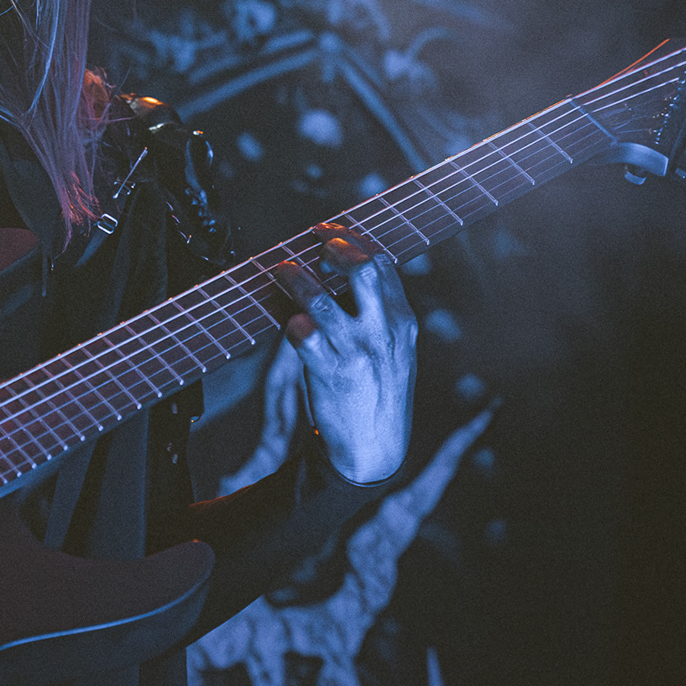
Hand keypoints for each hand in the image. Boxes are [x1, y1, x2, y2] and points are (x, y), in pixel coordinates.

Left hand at [273, 225, 417, 484]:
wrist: (374, 449)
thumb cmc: (378, 391)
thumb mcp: (396, 350)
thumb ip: (380, 313)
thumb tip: (347, 270)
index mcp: (402, 321)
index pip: (382, 264)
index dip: (353, 241)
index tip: (330, 235)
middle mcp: (382, 330)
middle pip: (361, 267)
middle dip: (333, 247)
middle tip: (314, 247)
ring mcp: (354, 350)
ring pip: (318, 298)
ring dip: (294, 277)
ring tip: (283, 273)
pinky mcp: (328, 370)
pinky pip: (299, 331)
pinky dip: (289, 320)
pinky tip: (288, 322)